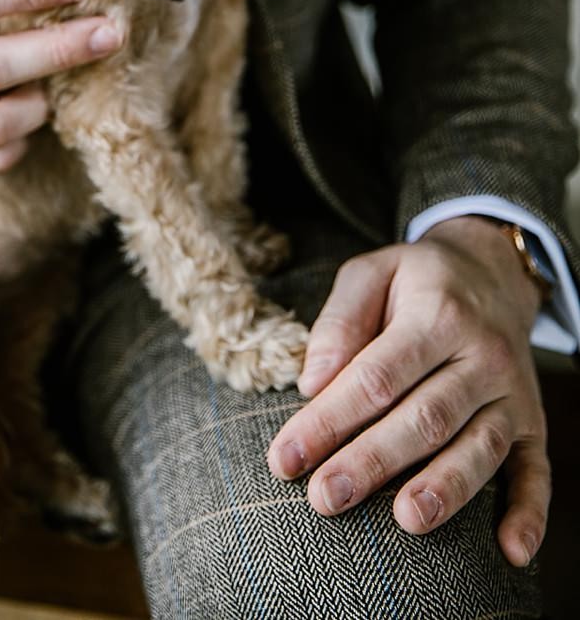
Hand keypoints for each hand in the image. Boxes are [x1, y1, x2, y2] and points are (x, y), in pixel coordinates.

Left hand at [267, 216, 547, 566]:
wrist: (492, 271)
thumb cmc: (417, 280)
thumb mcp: (372, 272)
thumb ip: (340, 320)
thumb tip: (312, 382)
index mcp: (437, 314)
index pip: (376, 377)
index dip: (328, 419)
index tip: (285, 458)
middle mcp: (482, 355)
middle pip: (425, 417)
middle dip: (372, 462)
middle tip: (324, 498)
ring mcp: (512, 393)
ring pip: (480, 447)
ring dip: (445, 490)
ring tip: (405, 522)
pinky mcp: (533, 424)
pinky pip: (537, 471)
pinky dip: (529, 513)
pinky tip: (510, 551)